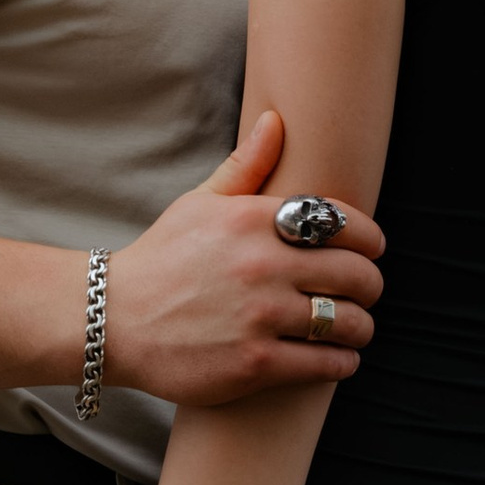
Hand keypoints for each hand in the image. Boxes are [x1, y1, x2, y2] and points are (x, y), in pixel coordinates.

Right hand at [106, 112, 385, 407]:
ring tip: (355, 327)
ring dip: (361, 326)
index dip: (370, 238)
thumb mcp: (199, 203)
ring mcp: (260, 316)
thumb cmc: (161, 259)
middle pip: (356, 274)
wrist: (112, 321)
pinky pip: (326, 362)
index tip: (372, 249)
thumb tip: (276, 120)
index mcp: (253, 219)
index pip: (342, 222)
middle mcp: (262, 265)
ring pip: (347, 321)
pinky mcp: (256, 363)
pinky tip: (340, 356)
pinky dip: (343, 360)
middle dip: (371, 285)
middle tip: (367, 292)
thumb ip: (245, 166)